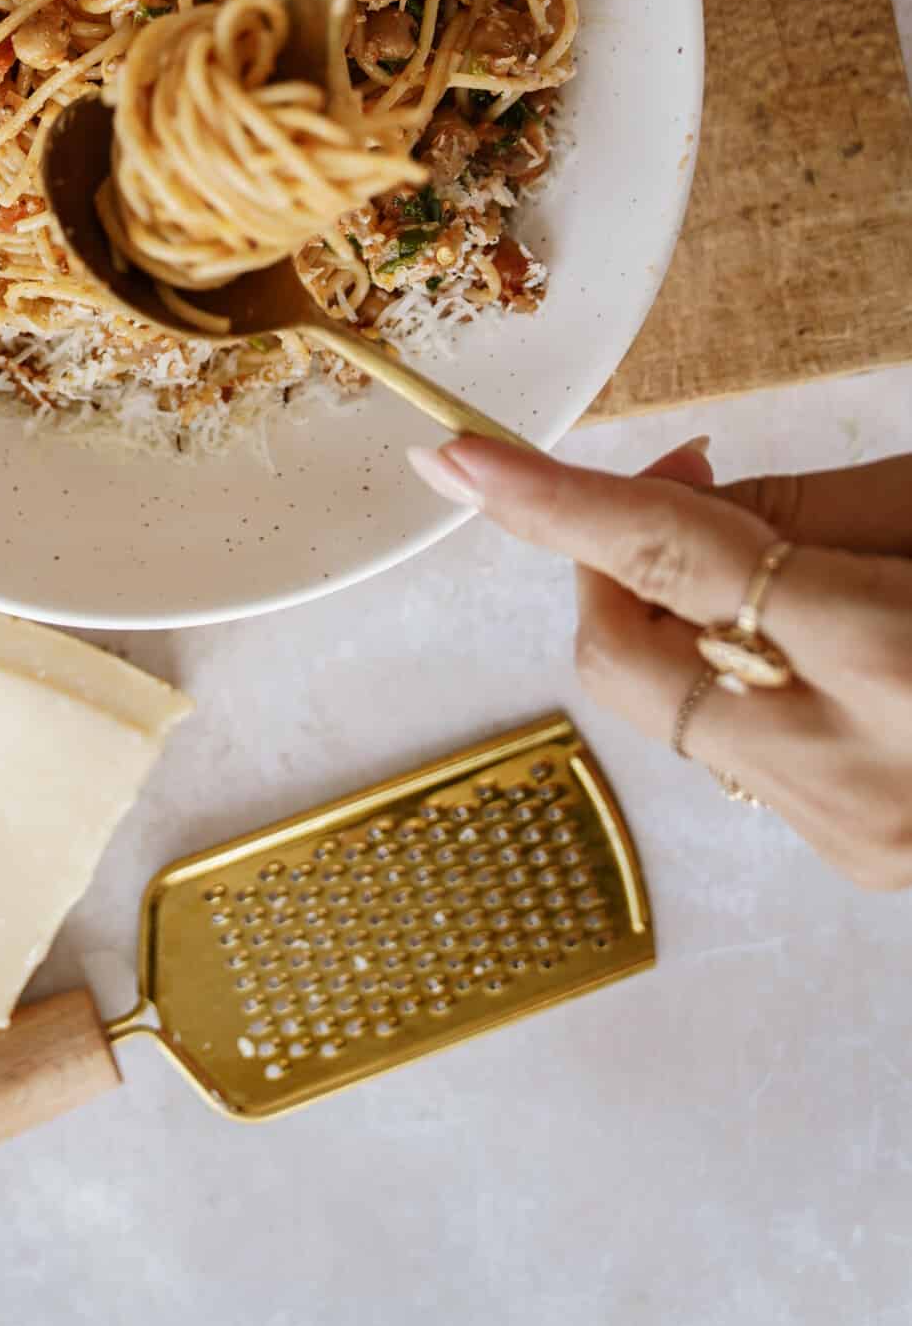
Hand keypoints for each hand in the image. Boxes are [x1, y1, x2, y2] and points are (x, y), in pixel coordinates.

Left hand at [407, 434, 911, 889]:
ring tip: (789, 564)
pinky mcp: (857, 865)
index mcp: (892, 659)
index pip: (671, 558)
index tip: (457, 461)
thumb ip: (798, 504)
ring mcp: (853, 836)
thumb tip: (652, 497)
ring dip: (685, 618)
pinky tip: (826, 641)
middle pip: (626, 655)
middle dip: (610, 562)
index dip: (550, 502)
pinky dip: (743, 677)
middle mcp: (856, 770)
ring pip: (670, 706)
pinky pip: (736, 749)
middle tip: (694, 481)